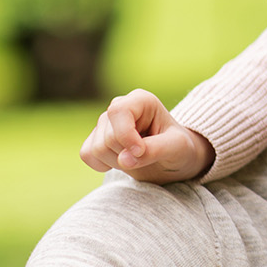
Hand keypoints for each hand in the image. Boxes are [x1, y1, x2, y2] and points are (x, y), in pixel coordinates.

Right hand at [79, 89, 214, 182]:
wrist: (173, 159)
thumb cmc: (179, 149)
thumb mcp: (177, 148)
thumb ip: (154, 150)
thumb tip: (124, 160)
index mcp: (142, 100)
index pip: (118, 111)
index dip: (125, 135)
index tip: (141, 152)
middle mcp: (120, 107)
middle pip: (108, 137)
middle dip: (126, 154)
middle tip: (147, 155)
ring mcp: (105, 122)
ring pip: (96, 149)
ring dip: (117, 162)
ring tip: (137, 157)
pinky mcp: (94, 138)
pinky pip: (86, 155)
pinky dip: (103, 165)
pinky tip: (122, 162)